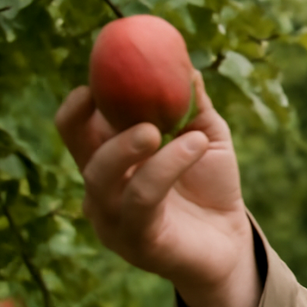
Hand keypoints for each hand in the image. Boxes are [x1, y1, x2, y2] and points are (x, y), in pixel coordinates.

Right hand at [55, 72, 260, 306]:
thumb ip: (192, 105)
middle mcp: (102, 191)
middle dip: (95, 121)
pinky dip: (167, 167)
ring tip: (176, 132)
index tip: (100, 75)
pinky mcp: (136, 242)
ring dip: (133, 146)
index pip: (75, 130)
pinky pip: (141, 200)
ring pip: (104, 177)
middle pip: (80, 152)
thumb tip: (186, 63)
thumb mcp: (205, 137)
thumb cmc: (211, 186)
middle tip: (132, 99)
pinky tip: (194, 147)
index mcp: (109, 162)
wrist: (231, 243)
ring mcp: (113, 220)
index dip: (79, 103)